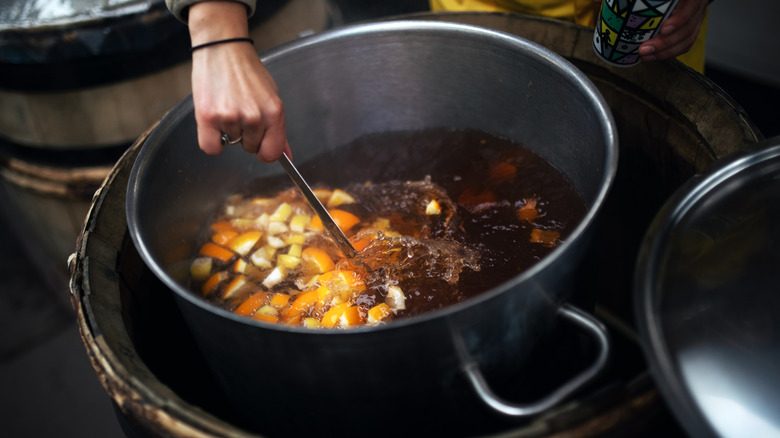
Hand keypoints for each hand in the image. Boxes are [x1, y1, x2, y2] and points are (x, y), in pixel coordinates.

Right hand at [188, 1, 290, 161]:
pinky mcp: (208, 116)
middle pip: (250, 149)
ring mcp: (231, 117)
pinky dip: (211, 140)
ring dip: (226, 131)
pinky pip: (210, 147)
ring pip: (229, 144)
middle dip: (244, 135)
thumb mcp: (271, 96)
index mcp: (274, 112)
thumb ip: (278, 129)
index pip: (272, 153)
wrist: (223, 48)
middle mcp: (255, 116)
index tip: (259, 145)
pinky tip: (213, 121)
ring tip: (226, 105)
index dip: (264, 151)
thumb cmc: (247, 72)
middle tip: (238, 110)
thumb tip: (287, 156)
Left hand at [638, 0, 708, 61]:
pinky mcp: (693, 30)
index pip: (692, 7)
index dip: (679, 20)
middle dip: (665, 42)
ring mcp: (697, 20)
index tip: (663, 29)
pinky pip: (685, 45)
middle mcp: (698, 9)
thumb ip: (660, 2)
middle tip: (646, 49)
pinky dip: (670, 53)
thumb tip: (647, 6)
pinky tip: (655, 56)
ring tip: (647, 56)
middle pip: (687, 29)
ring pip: (687, 40)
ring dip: (665, 52)